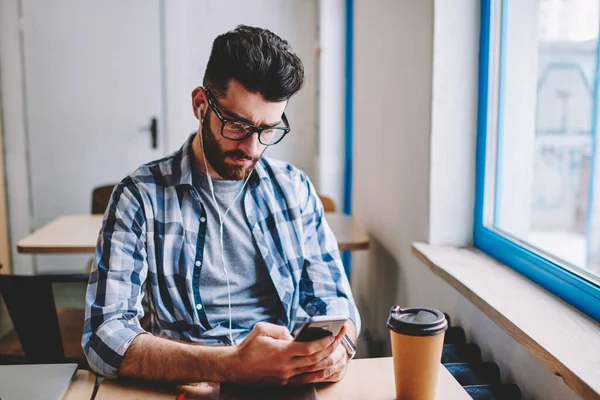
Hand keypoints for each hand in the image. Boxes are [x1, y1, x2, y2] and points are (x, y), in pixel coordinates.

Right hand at [222, 322, 339, 385]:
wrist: (235, 367)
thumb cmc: (248, 346)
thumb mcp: (262, 329)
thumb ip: (281, 329)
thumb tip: (295, 335)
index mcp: (281, 352)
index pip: (308, 348)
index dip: (323, 342)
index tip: (333, 334)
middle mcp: (286, 366)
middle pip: (315, 360)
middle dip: (331, 348)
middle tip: (341, 338)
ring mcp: (286, 376)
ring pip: (313, 371)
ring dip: (328, 362)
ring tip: (339, 352)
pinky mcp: (284, 382)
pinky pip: (306, 378)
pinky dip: (318, 372)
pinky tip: (327, 365)